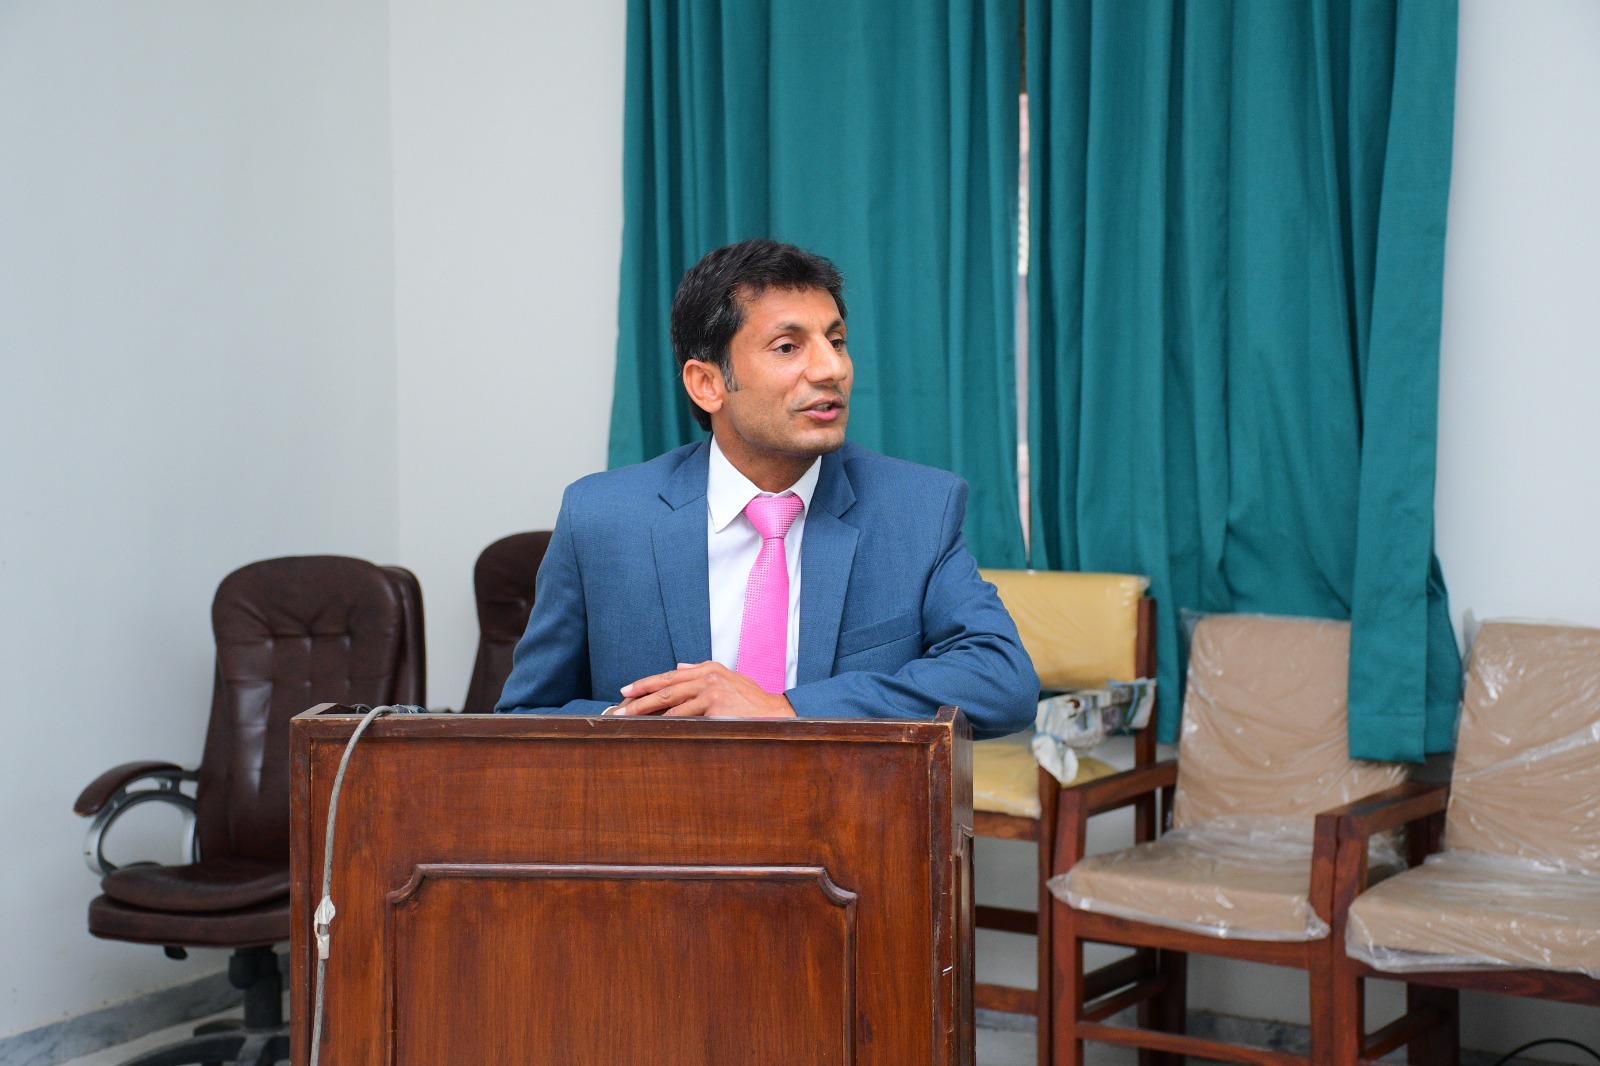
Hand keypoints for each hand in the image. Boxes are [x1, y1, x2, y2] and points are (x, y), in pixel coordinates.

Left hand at [611, 662, 796, 717]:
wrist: (776, 713)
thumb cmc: (752, 701)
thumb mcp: (729, 679)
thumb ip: (704, 671)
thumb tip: (681, 665)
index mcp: (709, 668)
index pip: (670, 675)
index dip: (647, 683)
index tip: (628, 690)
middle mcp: (708, 675)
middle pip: (665, 685)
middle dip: (639, 696)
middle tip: (619, 706)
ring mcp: (711, 689)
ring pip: (670, 700)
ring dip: (646, 711)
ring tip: (629, 719)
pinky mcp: (715, 704)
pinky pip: (684, 715)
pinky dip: (666, 721)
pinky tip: (652, 726)